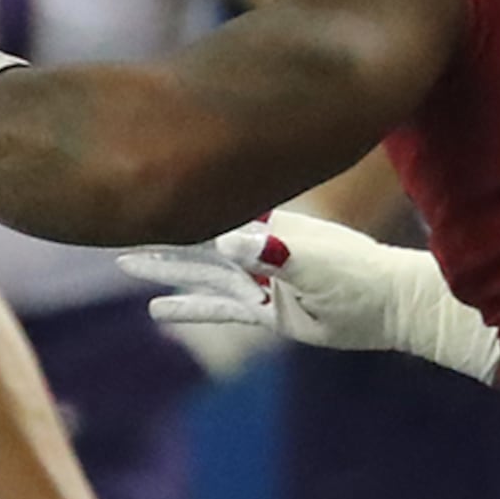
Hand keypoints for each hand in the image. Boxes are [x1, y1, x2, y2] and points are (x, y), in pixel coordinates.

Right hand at [122, 214, 499, 383]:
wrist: (389, 307)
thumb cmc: (357, 274)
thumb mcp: (314, 261)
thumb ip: (272, 251)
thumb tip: (224, 242)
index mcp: (267, 225)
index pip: (212, 209)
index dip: (176, 200)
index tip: (138, 187)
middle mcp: (257, 247)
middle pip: (197, 238)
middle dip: (158, 231)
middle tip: (111, 223)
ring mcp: (259, 278)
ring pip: (202, 272)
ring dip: (165, 268)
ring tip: (123, 262)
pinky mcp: (264, 309)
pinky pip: (218, 307)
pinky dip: (189, 307)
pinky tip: (155, 311)